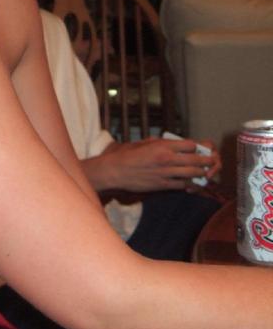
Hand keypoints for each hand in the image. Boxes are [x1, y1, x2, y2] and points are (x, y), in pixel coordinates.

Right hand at [84, 137, 219, 191]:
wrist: (116, 171)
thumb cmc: (128, 155)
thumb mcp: (146, 143)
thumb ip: (162, 143)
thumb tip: (175, 144)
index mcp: (163, 145)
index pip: (191, 145)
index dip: (198, 147)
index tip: (199, 149)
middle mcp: (167, 158)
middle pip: (197, 160)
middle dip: (207, 161)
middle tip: (212, 161)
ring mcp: (166, 173)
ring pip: (193, 174)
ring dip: (202, 174)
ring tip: (205, 173)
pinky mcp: (162, 185)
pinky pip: (183, 185)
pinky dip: (190, 184)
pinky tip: (192, 183)